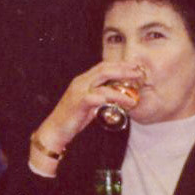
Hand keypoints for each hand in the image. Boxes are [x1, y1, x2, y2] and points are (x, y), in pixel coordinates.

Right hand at [29, 60, 144, 168]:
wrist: (55, 129)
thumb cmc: (73, 117)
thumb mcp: (89, 104)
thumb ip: (100, 98)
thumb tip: (116, 97)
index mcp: (83, 80)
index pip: (103, 66)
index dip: (119, 65)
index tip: (134, 66)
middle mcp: (80, 82)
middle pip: (104, 70)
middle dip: (123, 70)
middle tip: (138, 74)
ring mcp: (78, 91)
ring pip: (103, 85)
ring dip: (121, 91)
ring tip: (133, 98)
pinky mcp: (78, 103)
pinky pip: (96, 98)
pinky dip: (109, 99)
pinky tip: (120, 103)